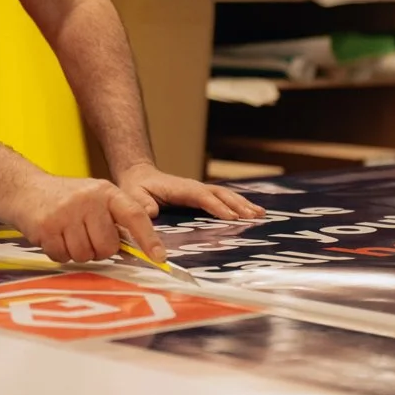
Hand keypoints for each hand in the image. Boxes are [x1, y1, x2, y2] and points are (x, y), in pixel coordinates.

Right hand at [0, 172, 164, 264]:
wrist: (24, 189)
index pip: (134, 216)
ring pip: (84, 255)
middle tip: (85, 236)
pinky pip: (63, 257)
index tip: (159, 258)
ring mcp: (66, 212)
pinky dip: (59, 253)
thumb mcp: (94, 199)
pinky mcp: (47, 227)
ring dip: (77, 252)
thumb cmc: (65, 199)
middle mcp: (88, 199)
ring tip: (67, 234)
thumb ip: (114, 220)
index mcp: (106, 192)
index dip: (149, 239)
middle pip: (107, 246)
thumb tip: (138, 252)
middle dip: (98, 249)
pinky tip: (54, 237)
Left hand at [116, 163, 265, 220]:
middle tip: (254, 217)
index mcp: (180, 188)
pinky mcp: (202, 197)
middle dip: (237, 205)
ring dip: (243, 204)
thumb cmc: (136, 189)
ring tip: (260, 215)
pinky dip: (239, 205)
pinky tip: (253, 212)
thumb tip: (152, 212)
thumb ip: (142, 203)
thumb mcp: (134, 195)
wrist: (139, 177)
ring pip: (225, 195)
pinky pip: (223, 200)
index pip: (201, 197)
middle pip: (220, 194)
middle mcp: (194, 188)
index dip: (217, 207)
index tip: (232, 217)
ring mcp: (200, 191)